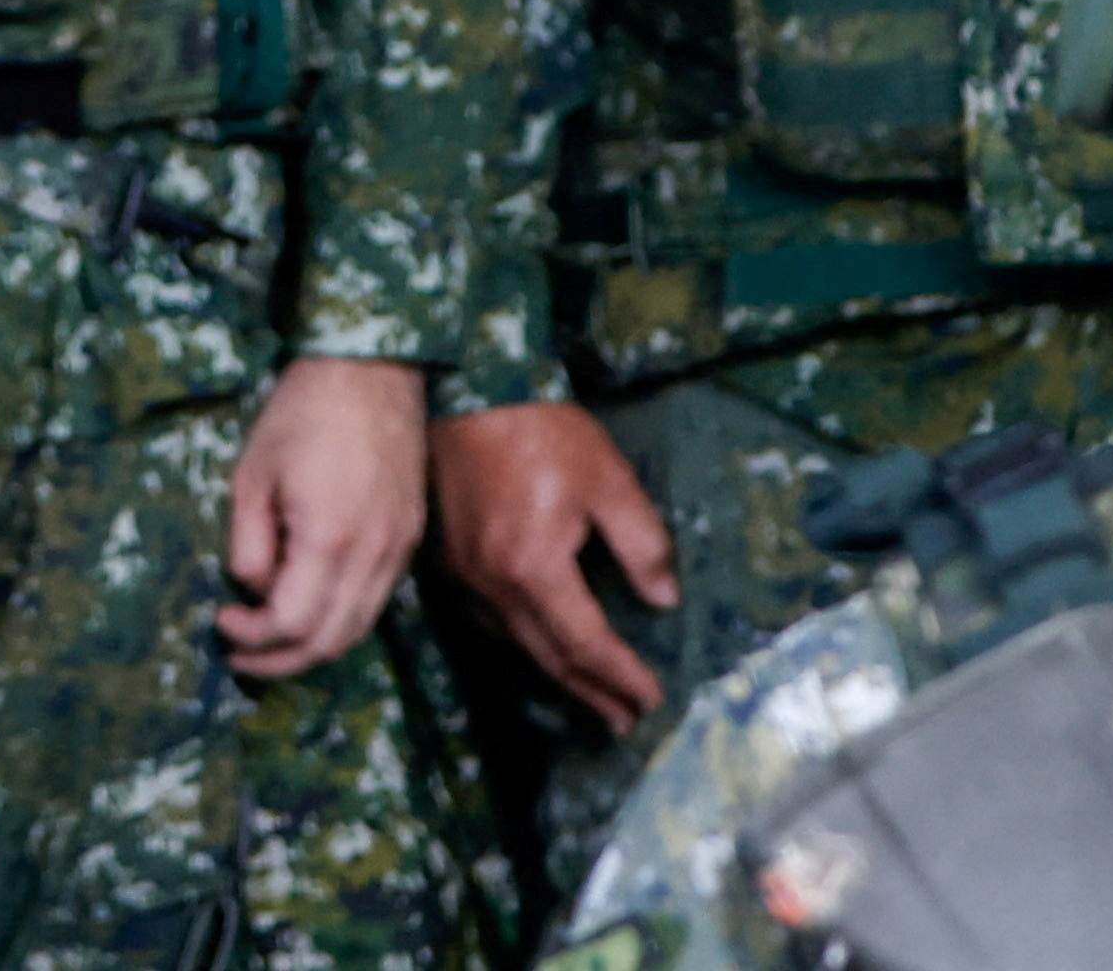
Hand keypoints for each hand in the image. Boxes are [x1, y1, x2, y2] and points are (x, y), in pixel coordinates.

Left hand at [218, 356, 431, 678]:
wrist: (370, 370)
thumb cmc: (300, 414)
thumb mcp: (251, 476)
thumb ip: (248, 545)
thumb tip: (252, 589)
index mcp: (329, 539)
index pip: (291, 623)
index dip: (252, 637)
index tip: (222, 621)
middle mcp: (373, 555)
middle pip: (329, 643)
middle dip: (279, 661)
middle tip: (239, 656)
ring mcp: (398, 549)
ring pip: (358, 630)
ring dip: (312, 649)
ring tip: (270, 643)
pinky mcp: (409, 539)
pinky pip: (375, 602)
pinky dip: (340, 620)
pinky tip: (309, 607)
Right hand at [428, 398, 676, 732]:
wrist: (470, 390)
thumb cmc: (544, 431)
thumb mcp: (609, 480)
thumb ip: (641, 544)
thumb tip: (663, 600)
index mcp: (535, 568)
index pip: (585, 643)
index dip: (621, 676)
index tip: (652, 701)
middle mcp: (493, 585)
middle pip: (548, 657)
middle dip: (592, 693)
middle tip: (626, 723)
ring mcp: (465, 577)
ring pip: (517, 644)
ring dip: (559, 675)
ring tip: (593, 698)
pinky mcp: (449, 562)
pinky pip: (491, 622)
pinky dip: (525, 644)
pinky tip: (541, 646)